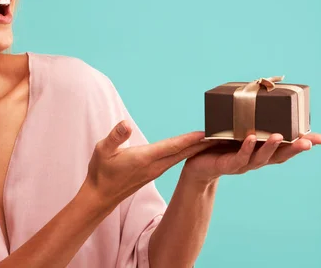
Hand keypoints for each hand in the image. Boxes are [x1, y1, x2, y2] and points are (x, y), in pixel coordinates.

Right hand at [83, 121, 217, 209]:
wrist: (100, 196)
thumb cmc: (100, 171)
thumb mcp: (102, 150)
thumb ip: (115, 137)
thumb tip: (126, 124)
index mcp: (145, 158)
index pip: (171, 147)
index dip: (189, 139)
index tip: (206, 133)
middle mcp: (154, 166)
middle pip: (182, 153)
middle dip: (201, 143)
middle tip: (220, 134)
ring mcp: (155, 171)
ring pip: (180, 157)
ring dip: (195, 148)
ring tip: (212, 139)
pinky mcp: (152, 173)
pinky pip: (174, 161)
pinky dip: (186, 153)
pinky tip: (192, 149)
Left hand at [182, 132, 320, 182]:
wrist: (199, 164)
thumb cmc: (220, 145)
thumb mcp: (237, 131)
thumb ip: (250, 119)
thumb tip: (261, 92)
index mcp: (262, 151)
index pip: (287, 148)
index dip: (303, 144)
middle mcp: (257, 159)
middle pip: (280, 156)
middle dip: (295, 148)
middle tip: (309, 142)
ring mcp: (244, 163)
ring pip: (261, 157)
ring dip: (271, 147)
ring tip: (280, 136)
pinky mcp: (228, 165)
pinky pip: (239, 157)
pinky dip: (246, 148)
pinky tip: (250, 138)